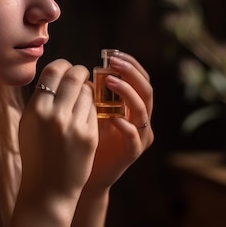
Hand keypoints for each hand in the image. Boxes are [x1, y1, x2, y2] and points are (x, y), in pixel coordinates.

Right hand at [18, 59, 98, 201]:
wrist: (48, 188)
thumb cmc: (36, 154)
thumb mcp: (28, 124)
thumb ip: (41, 99)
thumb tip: (56, 74)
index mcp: (36, 109)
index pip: (53, 71)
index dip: (62, 65)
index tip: (66, 68)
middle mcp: (54, 115)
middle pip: (74, 76)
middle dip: (79, 71)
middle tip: (80, 74)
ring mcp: (74, 125)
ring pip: (87, 91)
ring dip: (87, 89)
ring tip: (82, 97)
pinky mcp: (89, 136)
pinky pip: (94, 109)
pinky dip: (92, 107)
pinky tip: (85, 114)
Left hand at [85, 52, 153, 191]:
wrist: (87, 172)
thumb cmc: (86, 137)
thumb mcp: (90, 110)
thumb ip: (92, 93)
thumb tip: (79, 69)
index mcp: (133, 105)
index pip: (140, 78)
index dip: (130, 64)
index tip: (113, 54)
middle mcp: (141, 118)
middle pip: (146, 89)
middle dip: (131, 73)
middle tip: (113, 63)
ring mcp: (140, 135)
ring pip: (142, 110)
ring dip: (127, 93)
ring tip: (110, 82)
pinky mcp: (133, 152)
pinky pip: (134, 137)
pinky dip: (125, 126)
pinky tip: (113, 118)